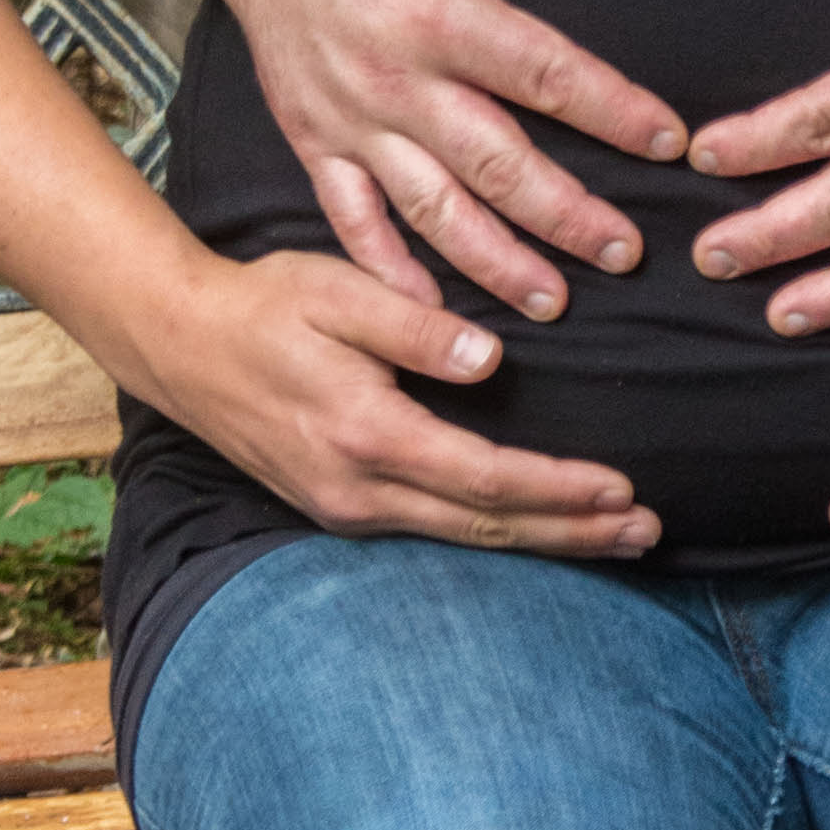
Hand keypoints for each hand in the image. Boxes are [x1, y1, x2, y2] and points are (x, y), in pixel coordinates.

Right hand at [156, 245, 658, 557]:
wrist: (182, 346)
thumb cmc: (265, 305)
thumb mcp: (336, 290)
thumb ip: (414, 324)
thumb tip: (491, 360)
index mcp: (366, 434)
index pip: (485, 478)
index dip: (558, 487)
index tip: (622, 486)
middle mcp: (358, 489)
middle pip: (486, 526)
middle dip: (572, 531)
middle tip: (647, 530)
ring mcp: (346, 508)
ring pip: (463, 539)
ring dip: (544, 539)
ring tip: (614, 537)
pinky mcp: (340, 508)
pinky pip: (435, 531)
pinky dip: (497, 533)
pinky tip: (538, 528)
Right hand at [160, 0, 684, 318]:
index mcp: (440, 8)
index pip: (548, 73)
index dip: (616, 110)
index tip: (673, 144)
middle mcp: (395, 76)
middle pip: (498, 164)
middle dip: (567, 216)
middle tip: (627, 255)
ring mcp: (349, 118)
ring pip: (432, 209)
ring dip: (494, 263)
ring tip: (553, 304)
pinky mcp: (312, 138)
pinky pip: (351, 220)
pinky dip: (388, 273)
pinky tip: (433, 316)